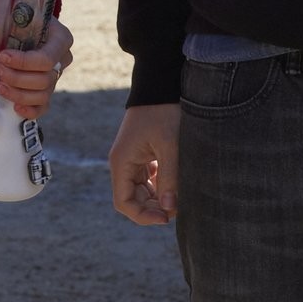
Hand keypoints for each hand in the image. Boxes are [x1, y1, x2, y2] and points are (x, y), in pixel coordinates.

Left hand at [0, 0, 73, 118]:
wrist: (15, 17)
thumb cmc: (13, 10)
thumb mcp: (3, 9)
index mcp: (61, 37)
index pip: (47, 59)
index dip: (24, 63)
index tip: (1, 56)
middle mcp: (62, 58)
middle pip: (44, 80)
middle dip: (16, 78)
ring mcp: (55, 75)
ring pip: (42, 95)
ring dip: (18, 93)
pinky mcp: (45, 87)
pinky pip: (43, 106)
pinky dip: (30, 110)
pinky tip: (14, 106)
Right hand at [108, 103, 180, 225]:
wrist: (161, 83)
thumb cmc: (164, 112)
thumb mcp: (170, 145)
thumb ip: (169, 178)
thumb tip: (169, 209)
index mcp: (122, 162)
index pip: (124, 202)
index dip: (143, 215)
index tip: (165, 218)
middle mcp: (123, 163)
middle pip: (134, 199)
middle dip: (154, 207)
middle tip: (179, 207)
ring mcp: (133, 159)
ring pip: (142, 190)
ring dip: (159, 197)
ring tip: (180, 196)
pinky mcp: (144, 154)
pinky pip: (149, 179)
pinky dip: (162, 185)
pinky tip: (177, 183)